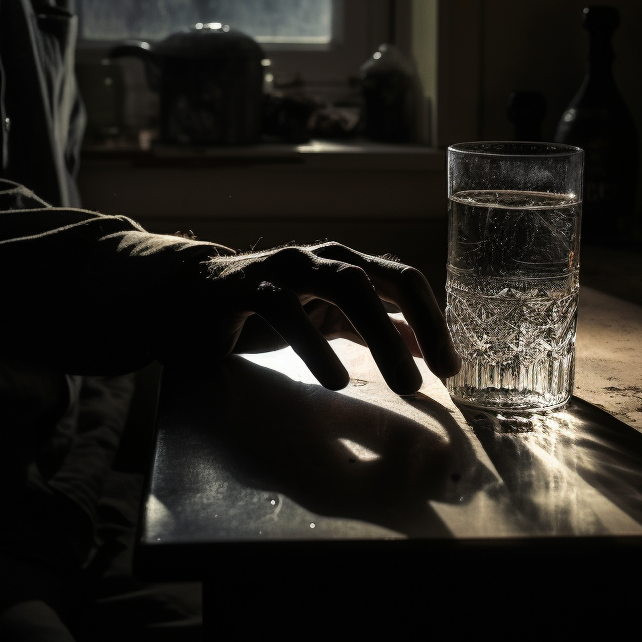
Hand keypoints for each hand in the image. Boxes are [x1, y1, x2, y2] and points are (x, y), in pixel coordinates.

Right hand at [164, 242, 460, 395]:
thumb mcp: (327, 319)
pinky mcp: (248, 287)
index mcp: (347, 266)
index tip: (452, 367)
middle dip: (419, 326)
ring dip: (380, 335)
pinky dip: (315, 345)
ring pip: (345, 286)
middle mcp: (323, 259)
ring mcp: (286, 268)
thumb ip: (371, 326)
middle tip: (438, 376)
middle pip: (383, 281)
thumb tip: (422, 345)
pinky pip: (287, 309)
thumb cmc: (264, 310)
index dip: (434, 320)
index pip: (404, 281)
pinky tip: (335, 379)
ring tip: (403, 383)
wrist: (189, 299)